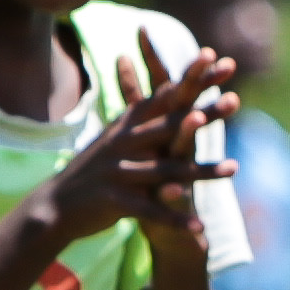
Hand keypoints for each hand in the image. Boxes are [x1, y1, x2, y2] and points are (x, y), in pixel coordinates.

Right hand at [44, 42, 243, 262]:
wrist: (55, 206)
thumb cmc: (93, 170)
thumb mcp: (115, 137)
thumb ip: (141, 114)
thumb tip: (166, 88)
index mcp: (127, 125)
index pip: (166, 96)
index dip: (193, 79)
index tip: (222, 62)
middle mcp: (123, 142)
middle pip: (171, 125)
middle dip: (205, 112)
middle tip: (234, 100)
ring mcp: (119, 171)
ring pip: (167, 170)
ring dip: (202, 171)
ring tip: (234, 169)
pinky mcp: (115, 201)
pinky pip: (151, 211)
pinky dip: (175, 220)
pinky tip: (199, 227)